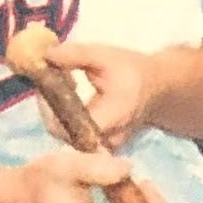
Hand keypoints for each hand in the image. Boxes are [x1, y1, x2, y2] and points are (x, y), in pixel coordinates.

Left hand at [41, 41, 158, 149]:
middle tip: (56, 79)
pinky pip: (74, 135)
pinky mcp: (99, 147)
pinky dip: (67, 116)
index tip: (48, 83)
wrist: (156, 88)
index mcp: (113, 117)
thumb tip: (45, 56)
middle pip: (64, 133)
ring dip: (58, 110)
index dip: (50, 108)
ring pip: (67, 135)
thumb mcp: (106, 55)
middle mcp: (108, 139)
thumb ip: (77, 55)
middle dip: (52, 106)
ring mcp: (103, 147)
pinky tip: (71, 96)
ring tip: (66, 84)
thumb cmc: (132, 70)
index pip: (70, 127)